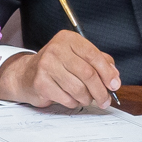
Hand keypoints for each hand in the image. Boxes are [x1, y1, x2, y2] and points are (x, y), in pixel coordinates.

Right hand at [0, 32, 120, 111]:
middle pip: (87, 74)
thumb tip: (114, 77)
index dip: (107, 72)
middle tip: (105, 100)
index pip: (93, 55)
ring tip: (87, 99)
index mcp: (68, 39)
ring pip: (78, 89)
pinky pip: (67, 98)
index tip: (115, 85)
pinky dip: (74, 102)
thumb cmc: (57, 65)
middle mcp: (56, 49)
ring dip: (87, 98)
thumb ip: (99, 62)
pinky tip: (72, 98)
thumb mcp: (78, 56)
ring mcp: (46, 65)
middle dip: (100, 91)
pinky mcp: (41, 82)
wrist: (27, 74)